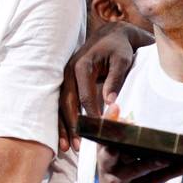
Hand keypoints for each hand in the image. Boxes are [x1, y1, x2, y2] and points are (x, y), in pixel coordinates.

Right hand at [58, 22, 150, 151]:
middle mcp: (68, 71)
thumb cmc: (118, 48)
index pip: (84, 96)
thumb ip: (115, 80)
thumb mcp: (122, 61)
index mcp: (81, 66)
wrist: (110, 35)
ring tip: (67, 147)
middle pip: (66, 103)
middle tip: (76, 146)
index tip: (95, 133)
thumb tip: (109, 103)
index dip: (89, 116)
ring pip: (60, 105)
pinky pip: (62, 103)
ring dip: (63, 126)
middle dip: (71, 125)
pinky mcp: (67, 82)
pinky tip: (65, 136)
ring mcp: (65, 77)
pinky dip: (63, 119)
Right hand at [90, 105, 182, 182]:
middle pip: (115, 151)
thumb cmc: (113, 176)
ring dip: (154, 161)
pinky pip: (155, 180)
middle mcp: (110, 166)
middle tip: (135, 127)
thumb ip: (113, 134)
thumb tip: (116, 107)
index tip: (115, 107)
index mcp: (103, 153)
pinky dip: (171, 173)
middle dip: (125, 140)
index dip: (108, 121)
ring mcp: (123, 180)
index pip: (103, 134)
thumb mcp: (108, 156)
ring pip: (139, 167)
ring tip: (168, 154)